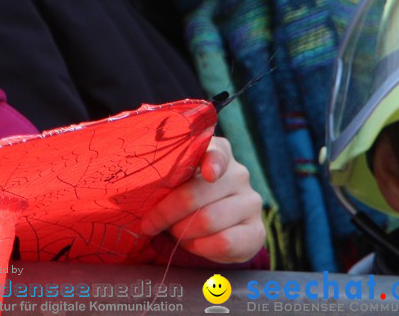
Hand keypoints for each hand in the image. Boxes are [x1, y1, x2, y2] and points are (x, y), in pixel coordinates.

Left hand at [140, 136, 264, 262]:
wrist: (213, 226)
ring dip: (181, 232)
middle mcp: (239, 174)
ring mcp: (251, 203)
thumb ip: (165, 173)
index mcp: (218, 152)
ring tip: (174, 232)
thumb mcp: (174, 179)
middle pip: (195, 195)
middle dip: (165, 213)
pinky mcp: (256, 231)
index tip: (208, 174)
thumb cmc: (184, 195)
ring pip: (207, 221)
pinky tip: (194, 244)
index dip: (212, 162)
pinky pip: (224, 243)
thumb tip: (142, 184)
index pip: (217, 152)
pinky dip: (200, 247)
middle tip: (150, 223)